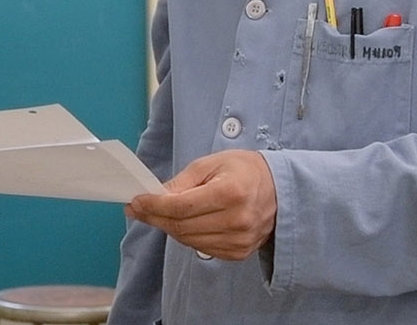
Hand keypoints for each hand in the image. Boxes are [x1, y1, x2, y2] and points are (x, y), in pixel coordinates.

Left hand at [124, 149, 276, 259]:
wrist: (280, 189)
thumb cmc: (244, 170)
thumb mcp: (211, 163)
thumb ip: (182, 182)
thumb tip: (153, 195)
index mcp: (231, 193)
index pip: (181, 206)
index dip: (154, 205)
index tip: (136, 200)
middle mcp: (237, 221)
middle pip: (181, 226)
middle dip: (154, 217)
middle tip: (137, 209)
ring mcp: (240, 241)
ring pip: (188, 240)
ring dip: (167, 227)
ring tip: (155, 214)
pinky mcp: (239, 253)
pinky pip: (201, 248)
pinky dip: (185, 236)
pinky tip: (179, 223)